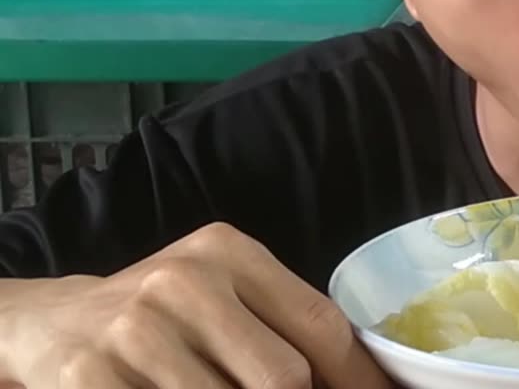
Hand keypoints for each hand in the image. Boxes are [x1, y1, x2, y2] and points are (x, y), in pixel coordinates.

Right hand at [0, 222, 391, 388]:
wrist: (51, 323)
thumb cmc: (162, 316)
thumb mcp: (223, 295)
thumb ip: (282, 326)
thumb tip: (357, 379)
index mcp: (229, 252)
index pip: (319, 325)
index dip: (358, 377)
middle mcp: (185, 280)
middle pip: (282, 376)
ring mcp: (137, 329)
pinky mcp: (93, 375)